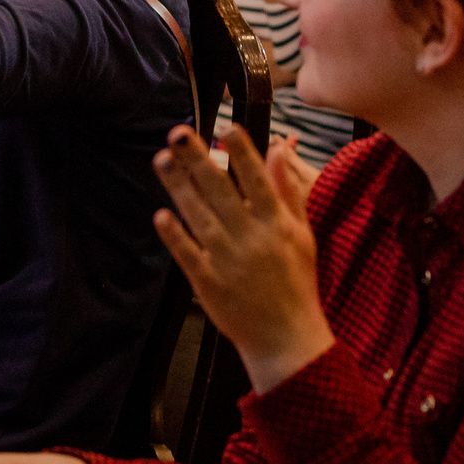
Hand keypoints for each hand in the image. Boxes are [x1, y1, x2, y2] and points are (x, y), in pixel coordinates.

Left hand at [151, 124, 332, 394]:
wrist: (286, 337)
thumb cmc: (297, 281)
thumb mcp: (302, 233)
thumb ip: (287, 190)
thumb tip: (278, 147)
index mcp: (275, 224)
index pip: (257, 179)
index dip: (242, 152)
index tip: (225, 127)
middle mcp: (250, 237)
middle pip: (220, 191)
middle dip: (198, 159)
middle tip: (178, 133)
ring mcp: (227, 260)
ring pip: (199, 216)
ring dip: (178, 186)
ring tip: (161, 160)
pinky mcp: (208, 282)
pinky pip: (187, 253)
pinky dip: (174, 235)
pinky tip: (161, 214)